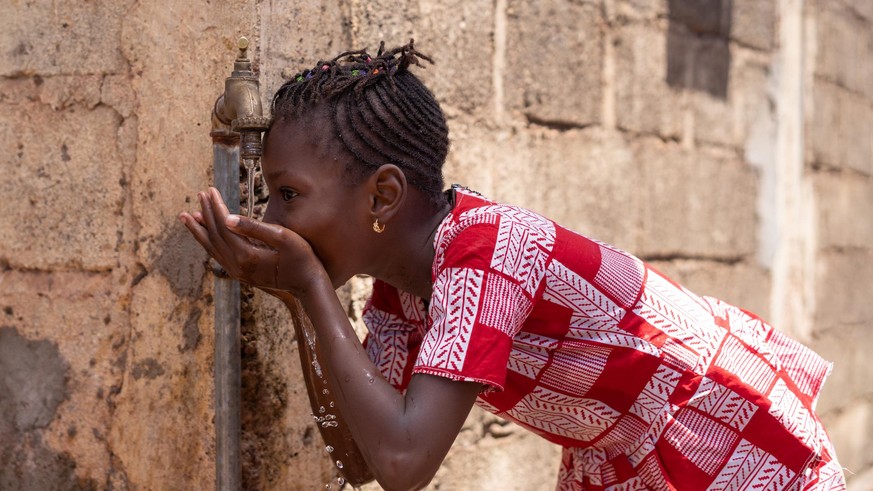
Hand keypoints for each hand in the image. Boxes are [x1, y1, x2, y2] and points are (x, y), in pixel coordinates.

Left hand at [179, 187, 326, 295]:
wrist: (308, 285)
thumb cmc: (301, 258)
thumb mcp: (282, 237)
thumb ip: (254, 227)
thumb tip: (227, 218)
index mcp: (246, 255)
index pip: (224, 226)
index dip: (216, 206)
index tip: (210, 190)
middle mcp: (237, 266)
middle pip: (214, 235)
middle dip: (206, 213)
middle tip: (199, 194)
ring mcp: (238, 272)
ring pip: (212, 248)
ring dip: (200, 230)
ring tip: (188, 216)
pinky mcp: (241, 275)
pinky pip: (219, 256)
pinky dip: (209, 243)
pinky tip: (206, 235)